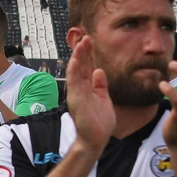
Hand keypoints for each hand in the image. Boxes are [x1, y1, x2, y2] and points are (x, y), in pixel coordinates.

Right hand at [65, 36, 113, 151]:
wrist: (96, 139)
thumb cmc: (99, 122)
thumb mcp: (103, 99)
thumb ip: (100, 85)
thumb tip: (98, 70)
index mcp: (86, 88)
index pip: (85, 67)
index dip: (87, 54)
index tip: (90, 40)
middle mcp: (79, 89)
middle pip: (80, 66)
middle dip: (82, 51)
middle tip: (86, 36)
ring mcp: (76, 94)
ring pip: (76, 71)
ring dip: (78, 57)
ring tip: (81, 43)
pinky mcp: (76, 101)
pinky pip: (74, 84)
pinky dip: (73, 72)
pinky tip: (75, 61)